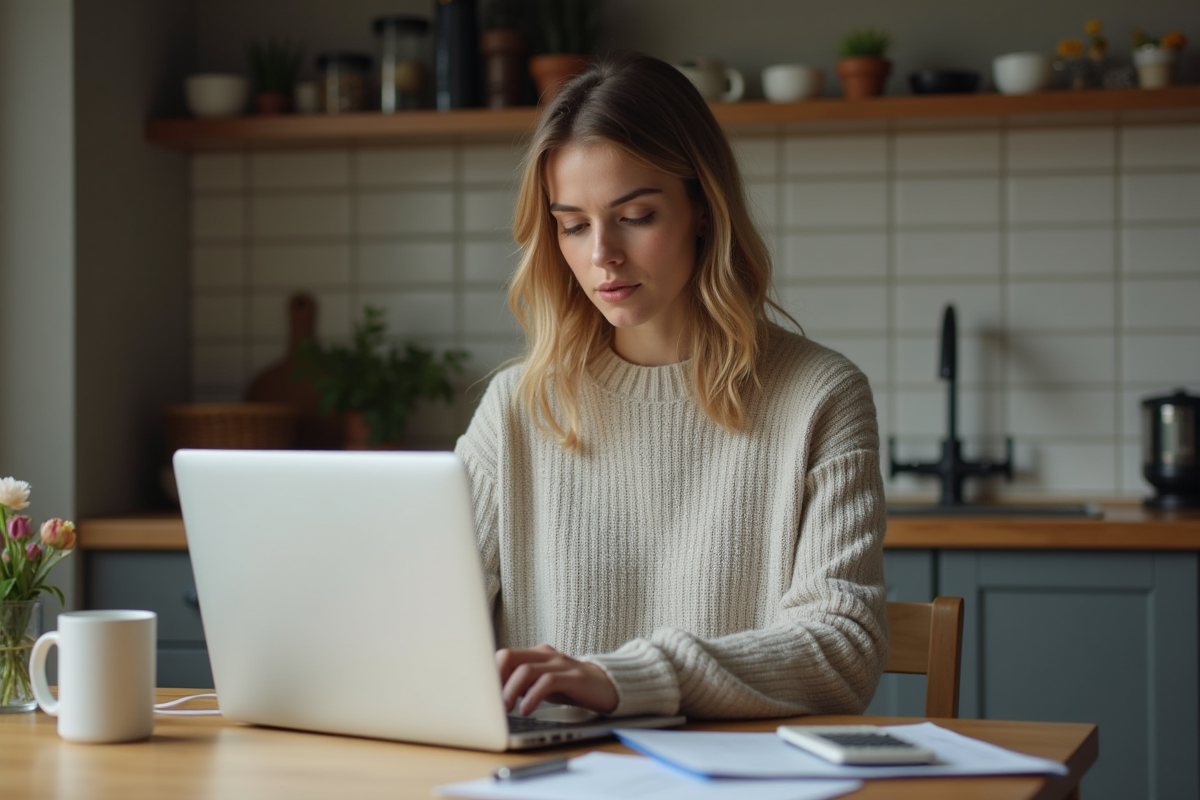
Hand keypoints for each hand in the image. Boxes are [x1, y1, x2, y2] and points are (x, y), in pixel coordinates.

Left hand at [496, 644, 618, 716]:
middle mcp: (546, 655)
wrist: (608, 686)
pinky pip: (547, 682)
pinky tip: (527, 710)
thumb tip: (495, 695)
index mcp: (536, 654)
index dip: (490, 673)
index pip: (504, 655)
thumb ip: (523, 683)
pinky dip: (533, 697)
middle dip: (496, 679)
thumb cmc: (570, 686)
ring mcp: (560, 664)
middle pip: (510, 656)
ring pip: (526, 669)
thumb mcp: (543, 683)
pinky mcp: (574, 677)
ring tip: (506, 709)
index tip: (483, 694)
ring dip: (511, 690)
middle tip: (491, 701)